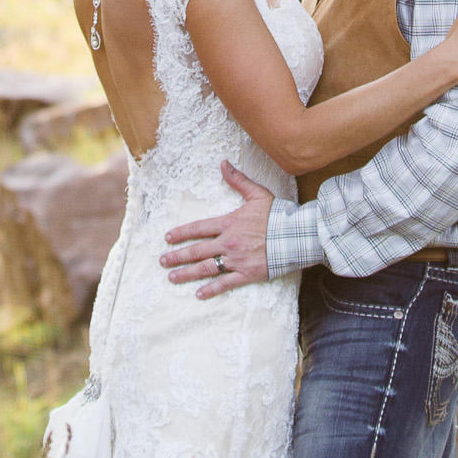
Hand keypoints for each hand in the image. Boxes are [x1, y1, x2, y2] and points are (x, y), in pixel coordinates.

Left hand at [161, 162, 274, 297]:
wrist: (295, 236)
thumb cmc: (277, 215)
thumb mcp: (257, 194)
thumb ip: (238, 180)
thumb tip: (223, 163)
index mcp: (229, 223)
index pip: (198, 228)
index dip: (181, 233)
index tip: (168, 238)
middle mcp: (228, 243)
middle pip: (197, 251)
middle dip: (177, 256)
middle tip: (162, 261)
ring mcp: (236, 260)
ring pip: (206, 268)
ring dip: (187, 273)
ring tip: (172, 277)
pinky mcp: (247, 274)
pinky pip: (225, 283)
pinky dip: (211, 289)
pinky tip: (198, 294)